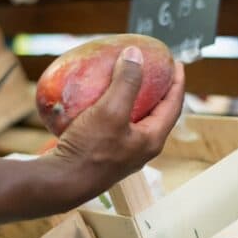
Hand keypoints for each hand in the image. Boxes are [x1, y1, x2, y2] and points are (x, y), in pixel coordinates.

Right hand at [43, 46, 185, 204]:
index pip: (173, 106)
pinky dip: (112, 109)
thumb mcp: (111, 111)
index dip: (177, 83)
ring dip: (133, 100)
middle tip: (153, 70)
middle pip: (157, 113)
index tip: (176, 63)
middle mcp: (140, 148)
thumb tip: (135, 55)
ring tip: (127, 81)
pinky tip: (98, 99)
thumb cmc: (89, 151)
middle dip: (157, 91)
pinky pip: (114, 126)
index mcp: (151, 140)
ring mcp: (122, 153)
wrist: (61, 183)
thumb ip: (127, 82)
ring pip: (135, 120)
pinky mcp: (103, 154)